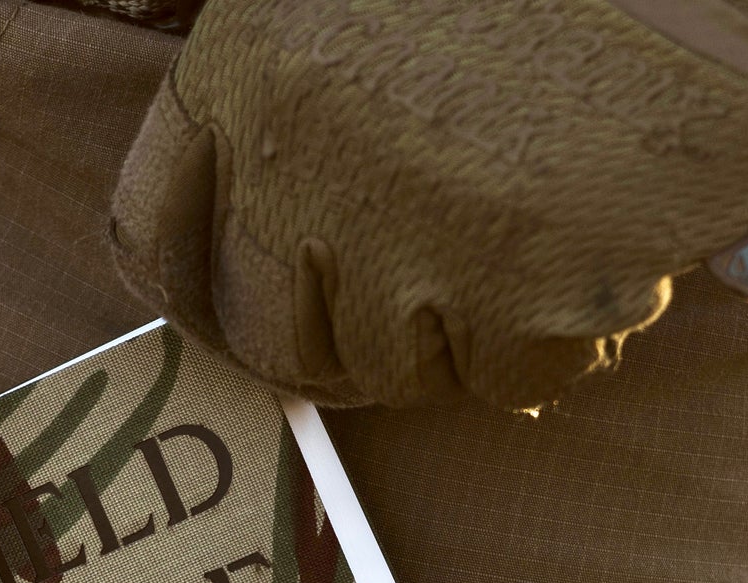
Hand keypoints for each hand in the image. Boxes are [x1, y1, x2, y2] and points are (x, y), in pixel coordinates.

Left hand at [110, 0, 747, 409]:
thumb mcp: (359, 4)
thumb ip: (286, 111)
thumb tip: (246, 244)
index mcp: (247, 69)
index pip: (154, 233)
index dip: (194, 287)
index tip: (228, 309)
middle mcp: (303, 164)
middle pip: (269, 337)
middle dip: (335, 334)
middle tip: (410, 295)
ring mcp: (410, 242)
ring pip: (391, 371)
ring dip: (454, 331)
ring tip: (527, 228)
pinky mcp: (522, 299)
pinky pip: (507, 381)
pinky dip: (551, 340)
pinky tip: (593, 249)